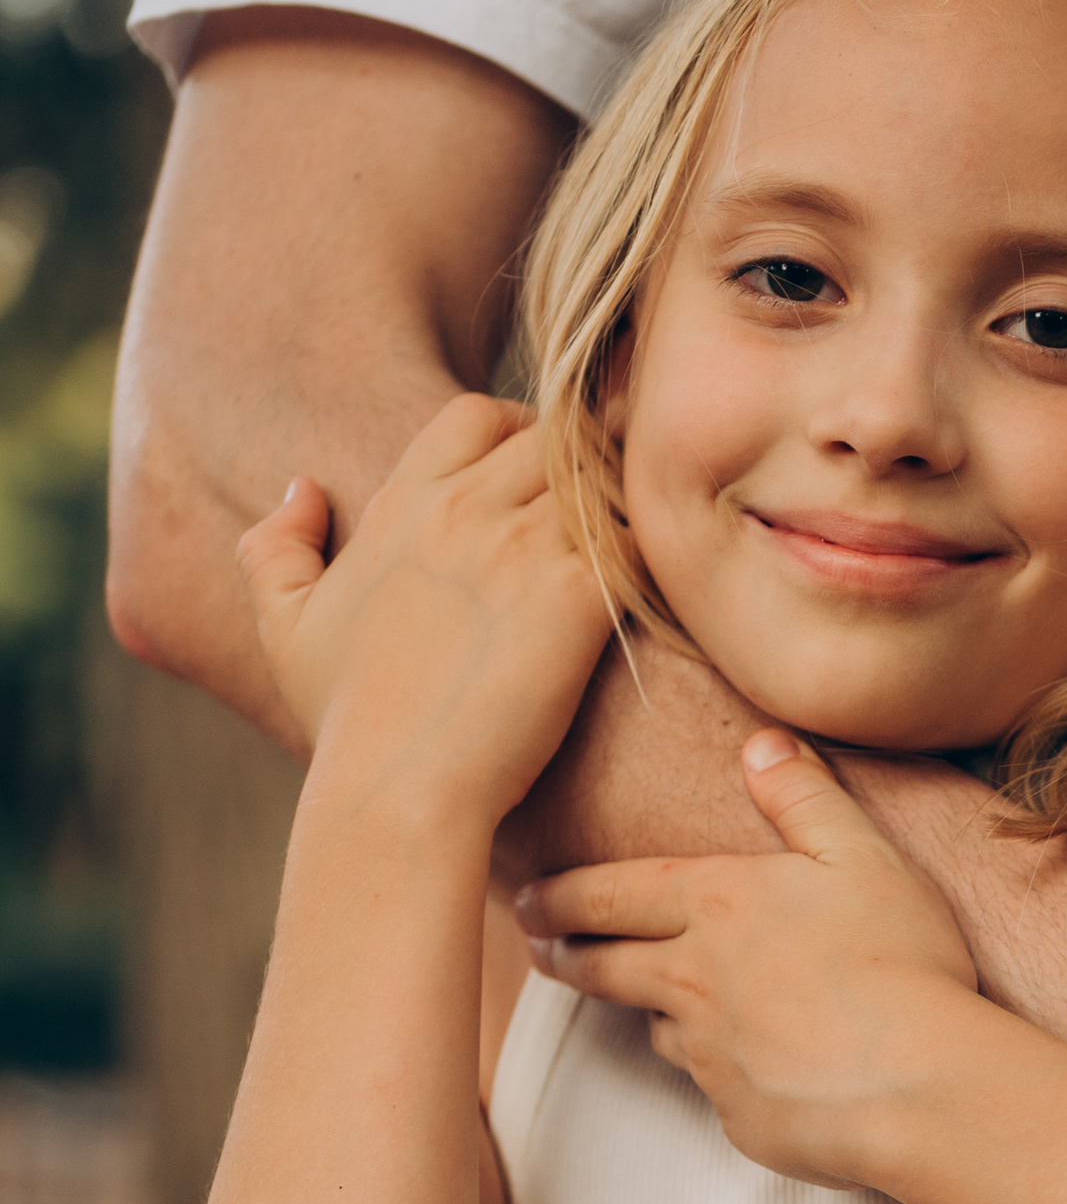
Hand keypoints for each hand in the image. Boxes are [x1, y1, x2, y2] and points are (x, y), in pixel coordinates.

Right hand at [238, 395, 613, 828]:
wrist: (397, 790)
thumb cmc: (345, 721)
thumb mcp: (283, 626)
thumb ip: (275, 548)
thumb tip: (300, 489)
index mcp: (405, 505)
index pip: (479, 413)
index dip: (521, 431)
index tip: (539, 479)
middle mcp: (463, 511)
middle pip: (556, 435)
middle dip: (590, 463)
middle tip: (607, 519)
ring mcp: (522, 549)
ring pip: (604, 479)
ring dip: (628, 510)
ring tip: (636, 553)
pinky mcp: (575, 599)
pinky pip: (638, 540)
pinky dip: (654, 558)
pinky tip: (653, 595)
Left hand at [514, 732, 982, 1181]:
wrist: (919, 1083)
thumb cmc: (901, 960)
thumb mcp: (863, 856)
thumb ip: (805, 798)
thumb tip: (761, 743)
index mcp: (716, 905)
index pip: (608, 895)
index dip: (559, 897)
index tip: (525, 901)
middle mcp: (694, 980)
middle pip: (605, 966)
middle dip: (565, 953)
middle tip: (540, 948)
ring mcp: (710, 1054)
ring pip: (659, 1027)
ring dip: (650, 1012)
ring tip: (657, 1006)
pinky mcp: (737, 1114)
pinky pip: (716, 1087)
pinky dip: (724, 1071)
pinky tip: (758, 1068)